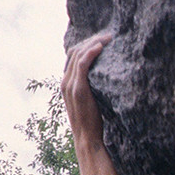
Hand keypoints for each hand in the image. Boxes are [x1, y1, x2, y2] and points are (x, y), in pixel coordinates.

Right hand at [61, 32, 112, 146]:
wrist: (87, 139)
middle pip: (75, 51)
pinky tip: (101, 47)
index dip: (87, 44)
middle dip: (92, 40)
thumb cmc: (92, 122)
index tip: (103, 40)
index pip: (73, 55)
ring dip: (94, 43)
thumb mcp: (90, 101)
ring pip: (78, 54)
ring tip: (108, 38)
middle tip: (109, 36)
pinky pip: (82, 64)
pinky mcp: (78, 89)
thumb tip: (105, 77)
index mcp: (66, 83)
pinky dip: (91, 52)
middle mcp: (65, 82)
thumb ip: (91, 87)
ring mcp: (70, 85)